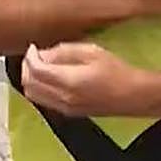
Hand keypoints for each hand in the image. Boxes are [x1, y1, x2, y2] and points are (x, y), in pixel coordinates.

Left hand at [22, 42, 147, 116]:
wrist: (133, 95)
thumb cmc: (117, 71)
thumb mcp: (93, 52)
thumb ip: (66, 51)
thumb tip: (44, 53)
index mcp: (68, 81)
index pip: (36, 70)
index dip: (30, 57)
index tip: (34, 47)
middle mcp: (62, 97)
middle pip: (29, 84)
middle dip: (27, 68)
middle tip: (35, 56)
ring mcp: (64, 108)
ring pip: (33, 95)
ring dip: (31, 80)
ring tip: (40, 67)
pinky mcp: (68, 112)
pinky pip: (43, 101)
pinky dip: (39, 89)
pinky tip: (50, 79)